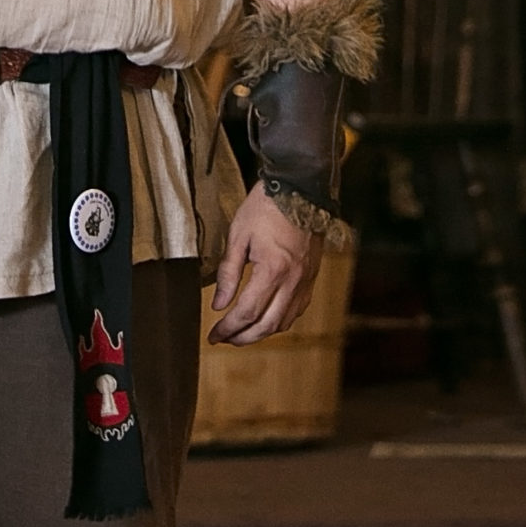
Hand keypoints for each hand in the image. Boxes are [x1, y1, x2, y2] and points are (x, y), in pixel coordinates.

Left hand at [207, 181, 322, 344]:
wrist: (301, 187)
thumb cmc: (267, 206)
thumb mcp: (239, 234)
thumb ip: (228, 272)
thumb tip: (219, 304)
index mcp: (273, 270)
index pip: (247, 312)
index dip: (228, 328)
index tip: (214, 334)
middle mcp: (293, 281)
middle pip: (267, 326)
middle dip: (243, 338)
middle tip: (225, 339)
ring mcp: (305, 281)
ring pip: (284, 323)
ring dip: (262, 333)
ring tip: (242, 331)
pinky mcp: (311, 277)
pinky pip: (297, 310)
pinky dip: (279, 320)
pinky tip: (266, 317)